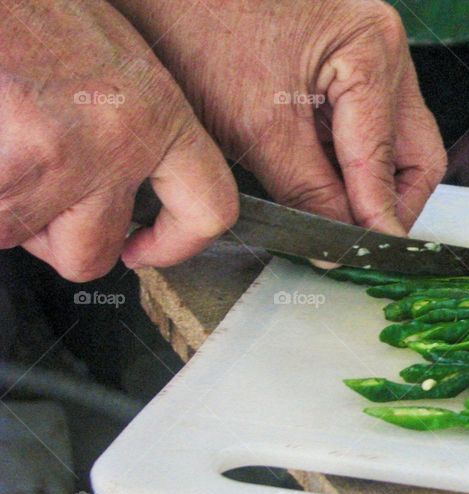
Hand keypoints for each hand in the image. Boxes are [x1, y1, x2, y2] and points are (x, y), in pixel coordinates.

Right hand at [0, 0, 236, 280]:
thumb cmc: (33, 9)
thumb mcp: (108, 60)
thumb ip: (125, 127)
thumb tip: (119, 182)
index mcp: (157, 113)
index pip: (208, 208)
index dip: (177, 244)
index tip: (146, 249)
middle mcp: (115, 145)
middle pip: (93, 253)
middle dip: (56, 240)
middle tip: (40, 203)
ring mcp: (57, 163)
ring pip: (24, 236)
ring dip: (6, 208)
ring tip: (2, 150)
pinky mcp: (4, 174)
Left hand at [111, 0, 445, 234]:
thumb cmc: (197, 26)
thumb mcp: (259, 129)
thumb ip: (311, 194)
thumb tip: (341, 243)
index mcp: (372, 52)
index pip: (390, 162)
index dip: (378, 219)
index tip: (368, 258)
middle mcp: (382, 48)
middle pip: (412, 153)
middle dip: (388, 203)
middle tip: (357, 242)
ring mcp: (366, 54)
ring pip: (392, 145)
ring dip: (365, 184)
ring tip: (331, 214)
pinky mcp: (342, 64)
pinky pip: (363, 128)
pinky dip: (345, 162)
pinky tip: (318, 182)